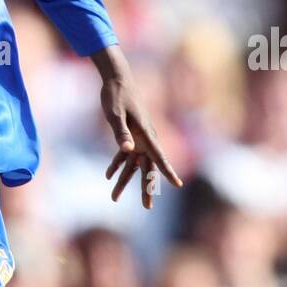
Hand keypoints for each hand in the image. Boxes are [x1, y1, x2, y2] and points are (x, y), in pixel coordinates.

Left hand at [92, 45, 182, 209]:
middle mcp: (145, 138)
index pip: (159, 157)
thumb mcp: (115, 114)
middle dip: (147, 187)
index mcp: (146, 134)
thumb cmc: (116, 95)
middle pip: (148, 167)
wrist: (116, 79)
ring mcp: (138, 138)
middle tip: (147, 207)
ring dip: (124, 181)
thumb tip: (127, 151)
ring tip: (114, 198)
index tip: (177, 184)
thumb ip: (120, 133)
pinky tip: (108, 176)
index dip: (167, 172)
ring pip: (133, 165)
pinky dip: (116, 165)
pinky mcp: (129, 135)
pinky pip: (124, 155)